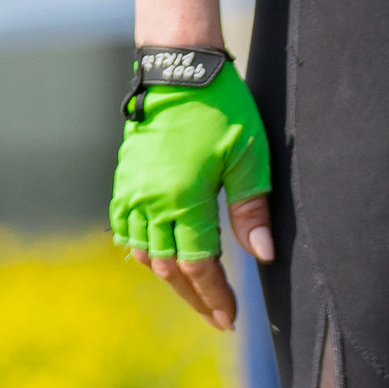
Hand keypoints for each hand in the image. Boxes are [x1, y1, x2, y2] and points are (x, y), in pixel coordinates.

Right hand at [110, 70, 274, 330]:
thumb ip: (253, 209)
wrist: (179, 67)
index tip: (231, 319)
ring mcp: (132, 191)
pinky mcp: (124, 179)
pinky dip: (141, 250)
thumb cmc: (221, 107)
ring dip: (168, 277)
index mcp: (183, 199)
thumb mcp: (248, 155)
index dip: (215, 297)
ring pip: (143, 253)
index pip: (198, 266)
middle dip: (195, 298)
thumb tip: (263, 256)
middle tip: (217, 319)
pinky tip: (157, 258)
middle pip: (169, 269)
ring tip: (195, 293)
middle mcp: (151, 201)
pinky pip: (125, 228)